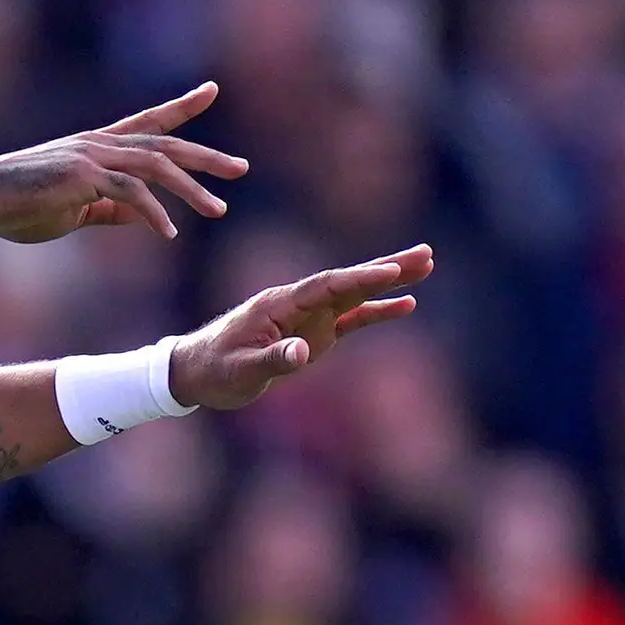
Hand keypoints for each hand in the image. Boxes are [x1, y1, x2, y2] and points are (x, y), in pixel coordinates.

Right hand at [0, 83, 250, 243]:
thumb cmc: (19, 206)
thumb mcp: (75, 211)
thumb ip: (111, 211)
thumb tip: (146, 218)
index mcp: (97, 146)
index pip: (149, 121)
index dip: (182, 107)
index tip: (211, 90)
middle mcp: (100, 143)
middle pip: (165, 144)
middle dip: (206, 156)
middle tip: (241, 168)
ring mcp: (92, 156)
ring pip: (156, 167)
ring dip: (191, 189)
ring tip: (218, 208)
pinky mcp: (82, 177)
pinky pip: (129, 194)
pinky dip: (153, 213)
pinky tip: (168, 232)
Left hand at [164, 245, 433, 411]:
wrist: (197, 371)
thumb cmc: (215, 370)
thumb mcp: (240, 371)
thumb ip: (271, 360)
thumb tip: (302, 353)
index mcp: (279, 304)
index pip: (326, 286)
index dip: (360, 279)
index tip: (391, 272)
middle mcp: (298, 303)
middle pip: (348, 280)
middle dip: (387, 267)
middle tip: (426, 253)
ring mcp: (308, 316)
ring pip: (355, 293)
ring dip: (389, 281)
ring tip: (426, 266)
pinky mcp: (314, 332)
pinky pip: (352, 318)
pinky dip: (377, 311)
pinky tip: (407, 304)